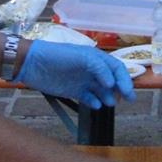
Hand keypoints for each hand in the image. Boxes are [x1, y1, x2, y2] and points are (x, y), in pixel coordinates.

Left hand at [14, 40, 133, 107]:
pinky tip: (96, 106)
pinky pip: (88, 98)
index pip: (116, 68)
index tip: (127, 91)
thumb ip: (98, 67)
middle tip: (128, 100)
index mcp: (96, 58)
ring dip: (108, 97)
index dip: (124, 78)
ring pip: (102, 91)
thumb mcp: (81, 56)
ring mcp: (83, 80)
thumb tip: (111, 83)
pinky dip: (94, 102)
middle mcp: (92, 70)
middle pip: (112, 80)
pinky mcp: (74, 91)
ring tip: (111, 104)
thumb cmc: (58, 55)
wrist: (33, 63)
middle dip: (121, 89)